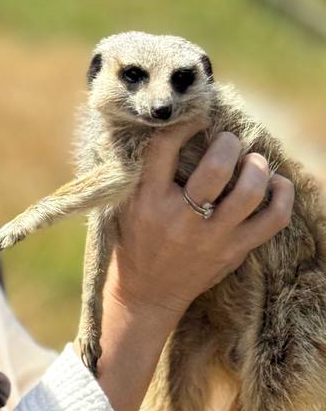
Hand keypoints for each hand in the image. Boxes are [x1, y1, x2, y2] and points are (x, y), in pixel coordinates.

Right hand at [104, 121, 294, 339]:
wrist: (147, 293)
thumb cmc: (136, 240)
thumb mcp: (127, 204)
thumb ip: (146, 171)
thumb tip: (175, 126)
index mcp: (148, 201)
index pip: (165, 149)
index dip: (184, 124)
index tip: (196, 117)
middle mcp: (181, 219)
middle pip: (216, 169)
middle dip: (228, 144)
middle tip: (229, 140)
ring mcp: (212, 238)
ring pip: (249, 193)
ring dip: (257, 167)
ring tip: (253, 161)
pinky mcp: (234, 252)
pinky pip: (273, 220)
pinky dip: (283, 196)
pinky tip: (277, 184)